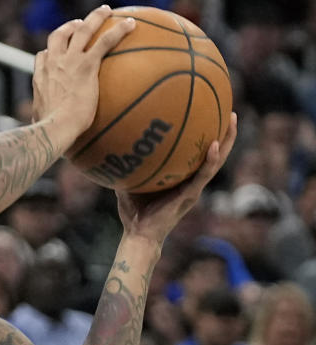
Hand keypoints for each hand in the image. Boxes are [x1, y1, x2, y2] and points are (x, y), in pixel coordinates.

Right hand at [32, 5, 135, 144]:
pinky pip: (104, 42)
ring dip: (94, 18)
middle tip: (80, 22)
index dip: (51, 52)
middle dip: (70, 26)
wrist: (54, 127)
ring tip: (106, 11)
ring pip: (81, 31)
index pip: (43, 57)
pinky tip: (132, 24)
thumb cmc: (48, 132)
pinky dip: (118, 31)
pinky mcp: (86, 65)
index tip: (58, 51)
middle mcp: (53, 64)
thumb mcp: (42, 124)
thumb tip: (52, 137)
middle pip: (59, 36)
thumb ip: (47, 123)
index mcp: (41, 78)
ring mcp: (69, 62)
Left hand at [117, 113, 237, 245]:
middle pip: (214, 152)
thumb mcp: (129, 181)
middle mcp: (192, 181)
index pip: (198, 153)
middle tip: (229, 110)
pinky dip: (210, 160)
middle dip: (224, 132)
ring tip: (230, 120)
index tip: (211, 113)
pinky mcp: (190, 195)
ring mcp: (194, 188)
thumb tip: (113, 143)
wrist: (139, 234)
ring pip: (216, 161)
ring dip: (226, 140)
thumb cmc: (134, 212)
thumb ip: (127, 165)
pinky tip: (213, 145)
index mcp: (182, 178)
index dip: (207, 135)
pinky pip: (203, 175)